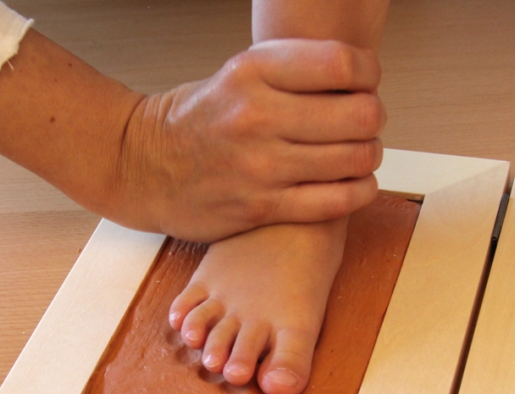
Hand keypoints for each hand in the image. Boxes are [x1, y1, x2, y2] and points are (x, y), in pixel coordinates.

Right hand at [112, 38, 385, 241]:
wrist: (141, 168)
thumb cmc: (198, 120)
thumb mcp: (237, 74)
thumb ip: (293, 72)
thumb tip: (360, 78)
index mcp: (252, 72)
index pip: (341, 64)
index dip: (369, 73)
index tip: (366, 82)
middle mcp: (257, 116)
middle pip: (359, 114)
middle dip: (373, 118)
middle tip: (365, 122)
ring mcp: (260, 166)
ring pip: (355, 158)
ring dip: (368, 155)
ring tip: (357, 153)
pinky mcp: (261, 207)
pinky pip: (336, 201)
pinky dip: (358, 191)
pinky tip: (354, 184)